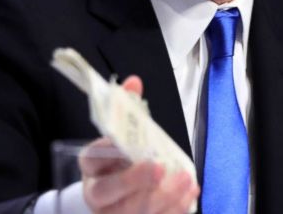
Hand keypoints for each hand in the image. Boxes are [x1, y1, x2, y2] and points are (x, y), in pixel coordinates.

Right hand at [79, 75, 199, 213]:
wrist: (119, 196)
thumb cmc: (122, 161)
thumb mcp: (122, 135)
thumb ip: (128, 108)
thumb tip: (134, 82)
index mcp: (92, 167)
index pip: (92, 159)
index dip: (109, 152)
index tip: (132, 144)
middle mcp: (98, 194)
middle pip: (108, 192)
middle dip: (134, 180)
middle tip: (159, 167)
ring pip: (133, 212)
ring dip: (162, 197)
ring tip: (185, 179)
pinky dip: (173, 209)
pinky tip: (189, 194)